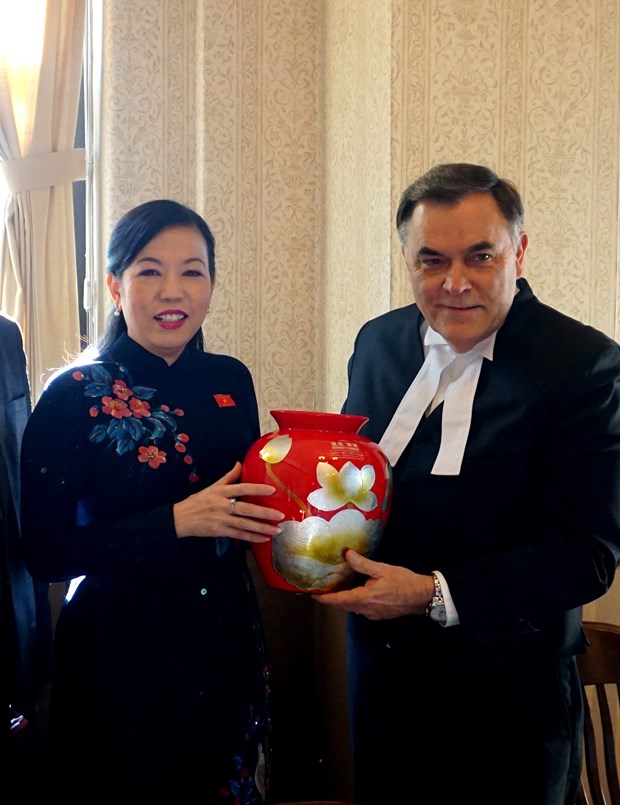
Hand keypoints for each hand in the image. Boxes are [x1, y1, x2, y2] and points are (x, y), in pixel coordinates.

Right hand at [173, 461, 283, 542]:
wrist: (180, 518)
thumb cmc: (198, 501)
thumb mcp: (212, 486)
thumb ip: (228, 476)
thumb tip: (240, 463)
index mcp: (221, 491)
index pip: (241, 488)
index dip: (257, 488)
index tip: (272, 490)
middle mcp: (222, 505)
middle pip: (245, 509)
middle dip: (264, 513)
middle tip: (280, 515)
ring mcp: (221, 519)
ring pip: (244, 524)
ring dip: (262, 528)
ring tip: (277, 530)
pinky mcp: (219, 531)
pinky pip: (239, 535)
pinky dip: (252, 537)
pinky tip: (264, 538)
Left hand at [313, 549, 434, 619]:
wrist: (422, 596)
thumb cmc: (403, 581)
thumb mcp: (382, 569)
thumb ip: (362, 564)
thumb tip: (346, 554)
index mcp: (364, 598)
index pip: (339, 601)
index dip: (325, 598)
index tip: (312, 594)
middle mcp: (366, 610)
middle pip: (343, 605)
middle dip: (332, 598)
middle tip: (322, 587)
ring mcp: (372, 614)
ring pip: (352, 608)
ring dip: (343, 600)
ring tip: (335, 588)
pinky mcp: (378, 615)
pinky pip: (361, 609)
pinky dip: (354, 601)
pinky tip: (354, 591)